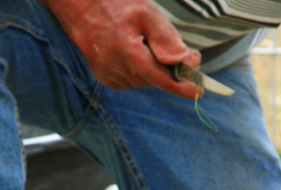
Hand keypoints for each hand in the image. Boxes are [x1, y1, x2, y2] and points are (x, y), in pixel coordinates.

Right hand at [40, 0, 202, 99]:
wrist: (80, 8)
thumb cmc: (115, 6)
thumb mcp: (146, 13)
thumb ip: (166, 38)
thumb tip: (185, 61)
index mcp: (130, 54)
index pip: (163, 80)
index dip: (184, 87)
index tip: (200, 90)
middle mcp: (118, 71)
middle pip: (156, 81)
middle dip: (168, 69)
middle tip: (170, 47)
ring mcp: (110, 76)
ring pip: (145, 81)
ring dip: (153, 67)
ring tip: (143, 42)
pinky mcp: (106, 78)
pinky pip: (132, 80)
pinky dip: (139, 69)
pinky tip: (132, 51)